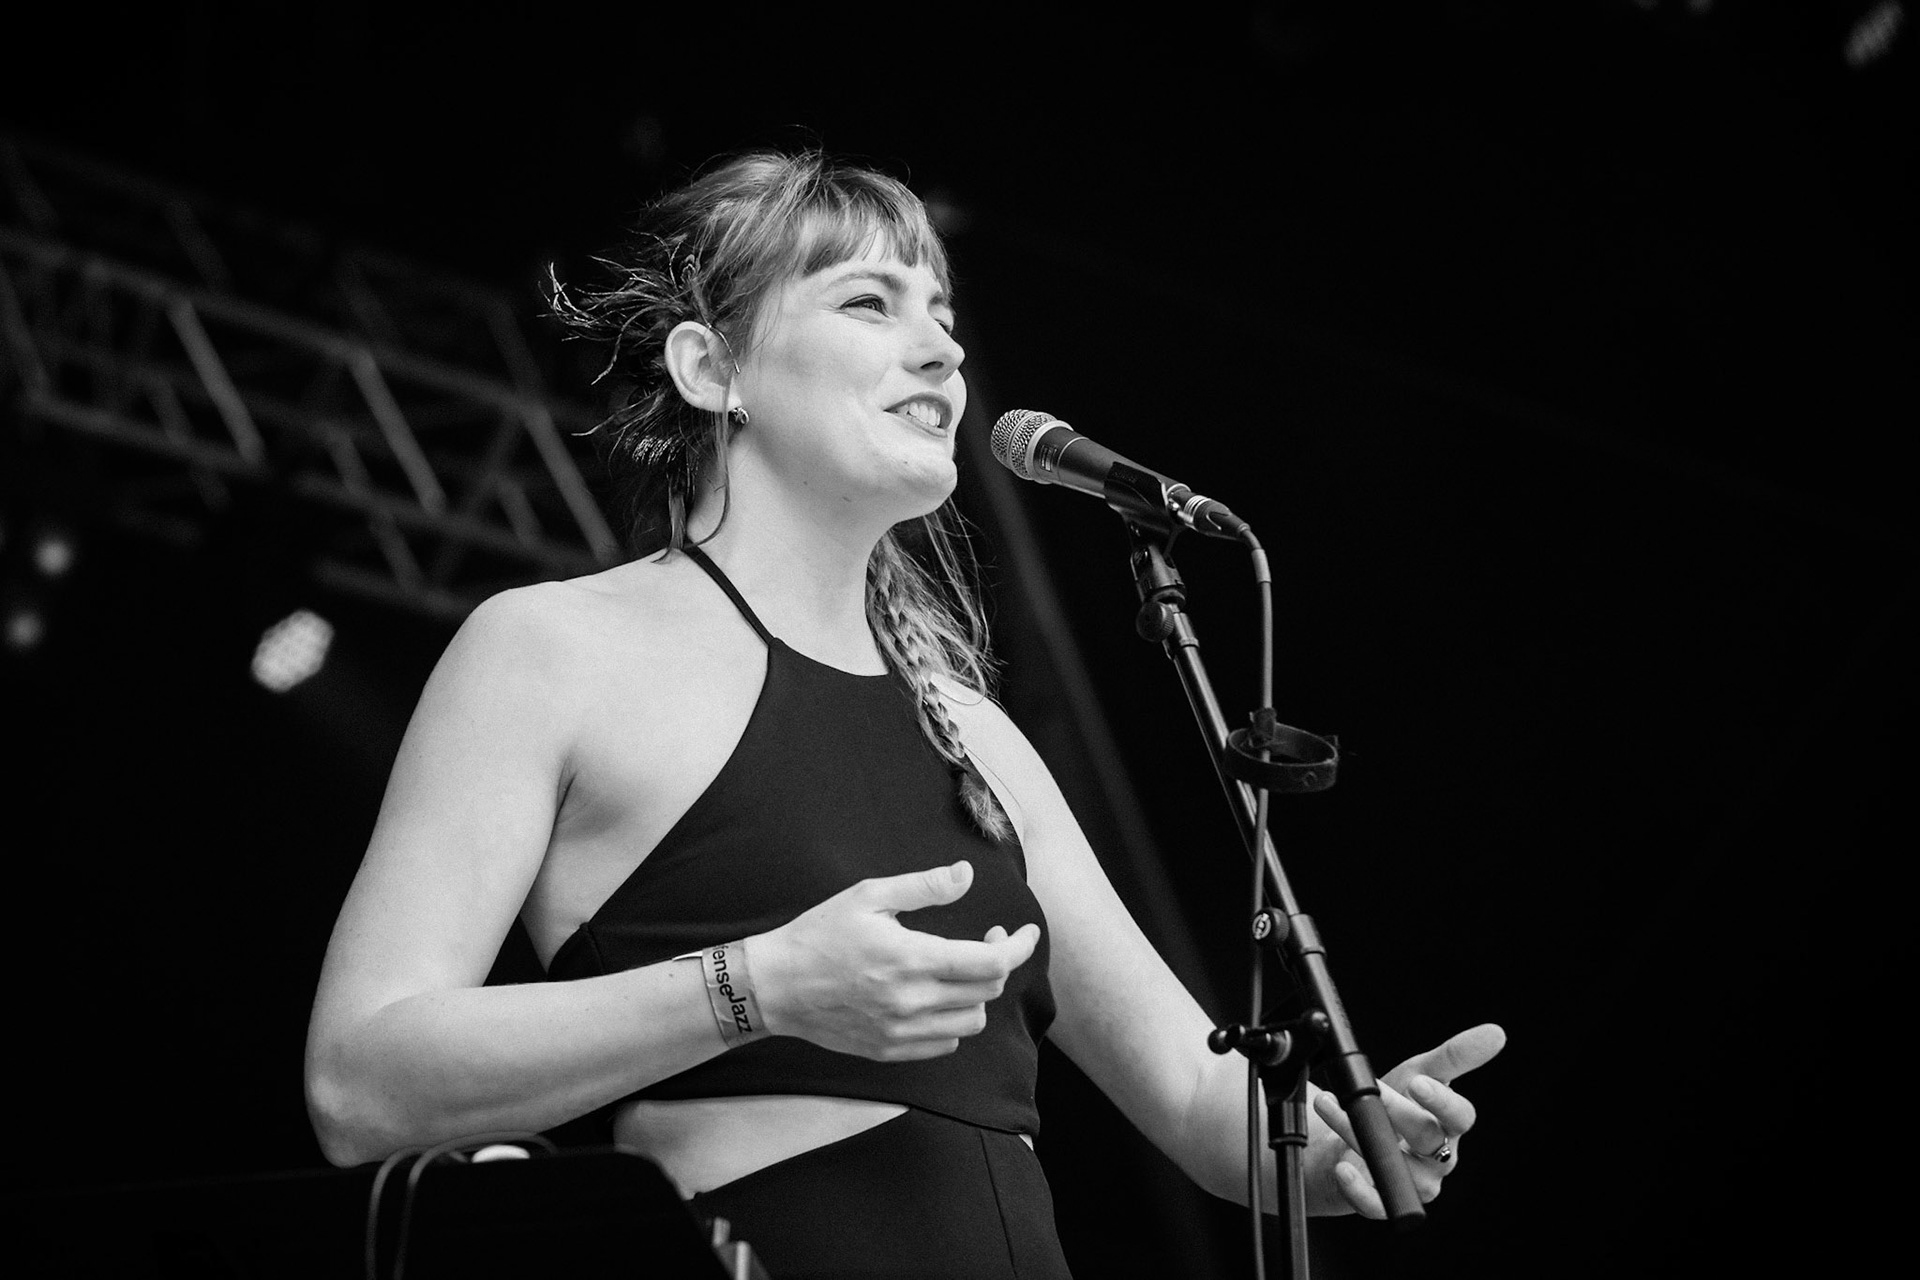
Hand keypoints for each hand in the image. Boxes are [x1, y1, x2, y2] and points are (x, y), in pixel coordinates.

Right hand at [750, 861, 1042, 1061]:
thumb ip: (924, 887)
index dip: (1019, 947)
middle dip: (998, 961)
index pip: (991, 963)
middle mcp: (911, 1001)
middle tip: (985, 938)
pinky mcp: (889, 1050)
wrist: (775, 986)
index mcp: (911, 958)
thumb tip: (967, 875)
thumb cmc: (820, 934)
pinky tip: (936, 997)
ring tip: (958, 969)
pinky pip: (944, 1043)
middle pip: (987, 991)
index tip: (1026, 932)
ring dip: (977, 994)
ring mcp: (901, 1031)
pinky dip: (953, 1021)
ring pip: (971, 1022)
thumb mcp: (869, 896)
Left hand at [1307, 1023, 1506, 1217]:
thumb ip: (1454, 1056)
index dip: (1442, 1101)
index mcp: (1449, 1126)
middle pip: (1427, 1139)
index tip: (1418, 1082)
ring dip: (1358, 1134)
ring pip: (1395, 1166)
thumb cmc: (1395, 1107)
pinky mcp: (1384, 1203)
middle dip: (1396, 1111)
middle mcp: (1438, 1159)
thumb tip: (1496, 1033)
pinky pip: (1376, 1204)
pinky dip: (1358, 1188)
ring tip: (1330, 1105)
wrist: (1350, 1139)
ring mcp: (1413, 1184)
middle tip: (1370, 1087)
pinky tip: (1342, 1167)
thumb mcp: (1421, 1074)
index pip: (1460, 1117)